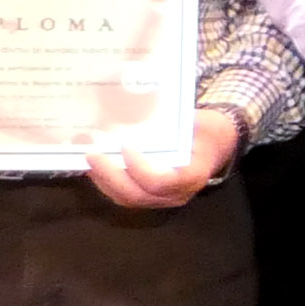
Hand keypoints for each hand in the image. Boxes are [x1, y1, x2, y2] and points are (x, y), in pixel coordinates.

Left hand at [92, 105, 243, 209]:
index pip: (161, 182)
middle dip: (110, 176)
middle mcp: (177, 193)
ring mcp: (163, 199)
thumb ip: (174, 120)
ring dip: (103, 180)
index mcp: (193, 175)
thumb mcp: (199, 121)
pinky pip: (126, 195)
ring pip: (128, 198)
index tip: (125, 146)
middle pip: (138, 195)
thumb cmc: (207, 131)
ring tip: (88, 158)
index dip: (139, 169)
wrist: (216, 146)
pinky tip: (95, 165)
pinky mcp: (151, 196)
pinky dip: (107, 182)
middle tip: (92, 153)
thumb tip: (139, 107)